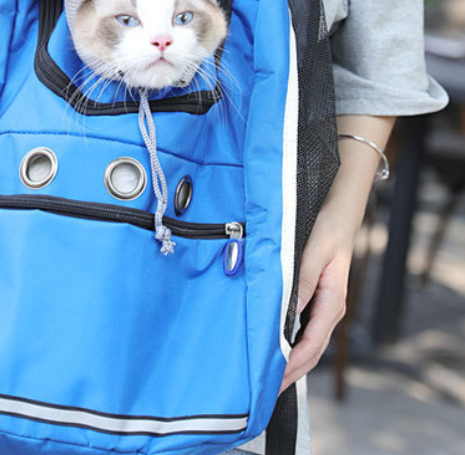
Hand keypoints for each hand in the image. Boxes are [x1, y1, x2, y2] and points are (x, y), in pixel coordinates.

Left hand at [279, 200, 357, 393]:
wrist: (338, 217)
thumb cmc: (327, 232)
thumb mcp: (313, 253)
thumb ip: (302, 281)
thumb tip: (289, 311)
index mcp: (333, 302)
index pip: (312, 343)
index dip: (294, 363)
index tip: (276, 377)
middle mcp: (331, 309)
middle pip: (312, 351)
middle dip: (291, 372)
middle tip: (268, 389)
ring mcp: (325, 307)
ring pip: (309, 344)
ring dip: (291, 362)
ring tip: (269, 376)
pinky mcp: (317, 301)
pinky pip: (305, 330)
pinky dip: (292, 345)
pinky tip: (276, 350)